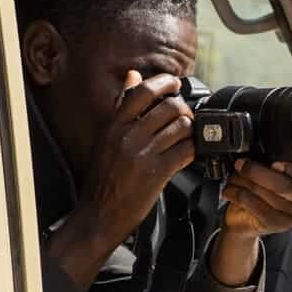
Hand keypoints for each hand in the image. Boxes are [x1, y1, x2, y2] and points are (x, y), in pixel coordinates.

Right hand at [47, 71, 194, 290]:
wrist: (98, 214)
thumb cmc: (104, 177)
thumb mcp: (106, 137)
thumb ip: (121, 107)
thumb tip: (133, 76)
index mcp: (114, 124)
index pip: (143, 91)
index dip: (165, 83)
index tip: (175, 83)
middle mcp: (127, 136)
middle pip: (169, 107)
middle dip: (184, 109)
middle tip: (186, 116)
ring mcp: (143, 154)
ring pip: (181, 127)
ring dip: (191, 129)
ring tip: (188, 135)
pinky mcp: (157, 173)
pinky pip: (186, 151)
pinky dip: (193, 149)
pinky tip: (190, 152)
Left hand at [222, 159, 291, 236]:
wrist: (253, 215)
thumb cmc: (271, 186)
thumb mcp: (282, 169)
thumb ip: (282, 160)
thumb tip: (263, 148)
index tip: (276, 163)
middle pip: (289, 187)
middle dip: (261, 172)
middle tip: (243, 163)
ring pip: (270, 196)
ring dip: (248, 182)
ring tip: (235, 174)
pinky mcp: (278, 226)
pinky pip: (258, 207)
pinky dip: (241, 195)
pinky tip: (231, 189)